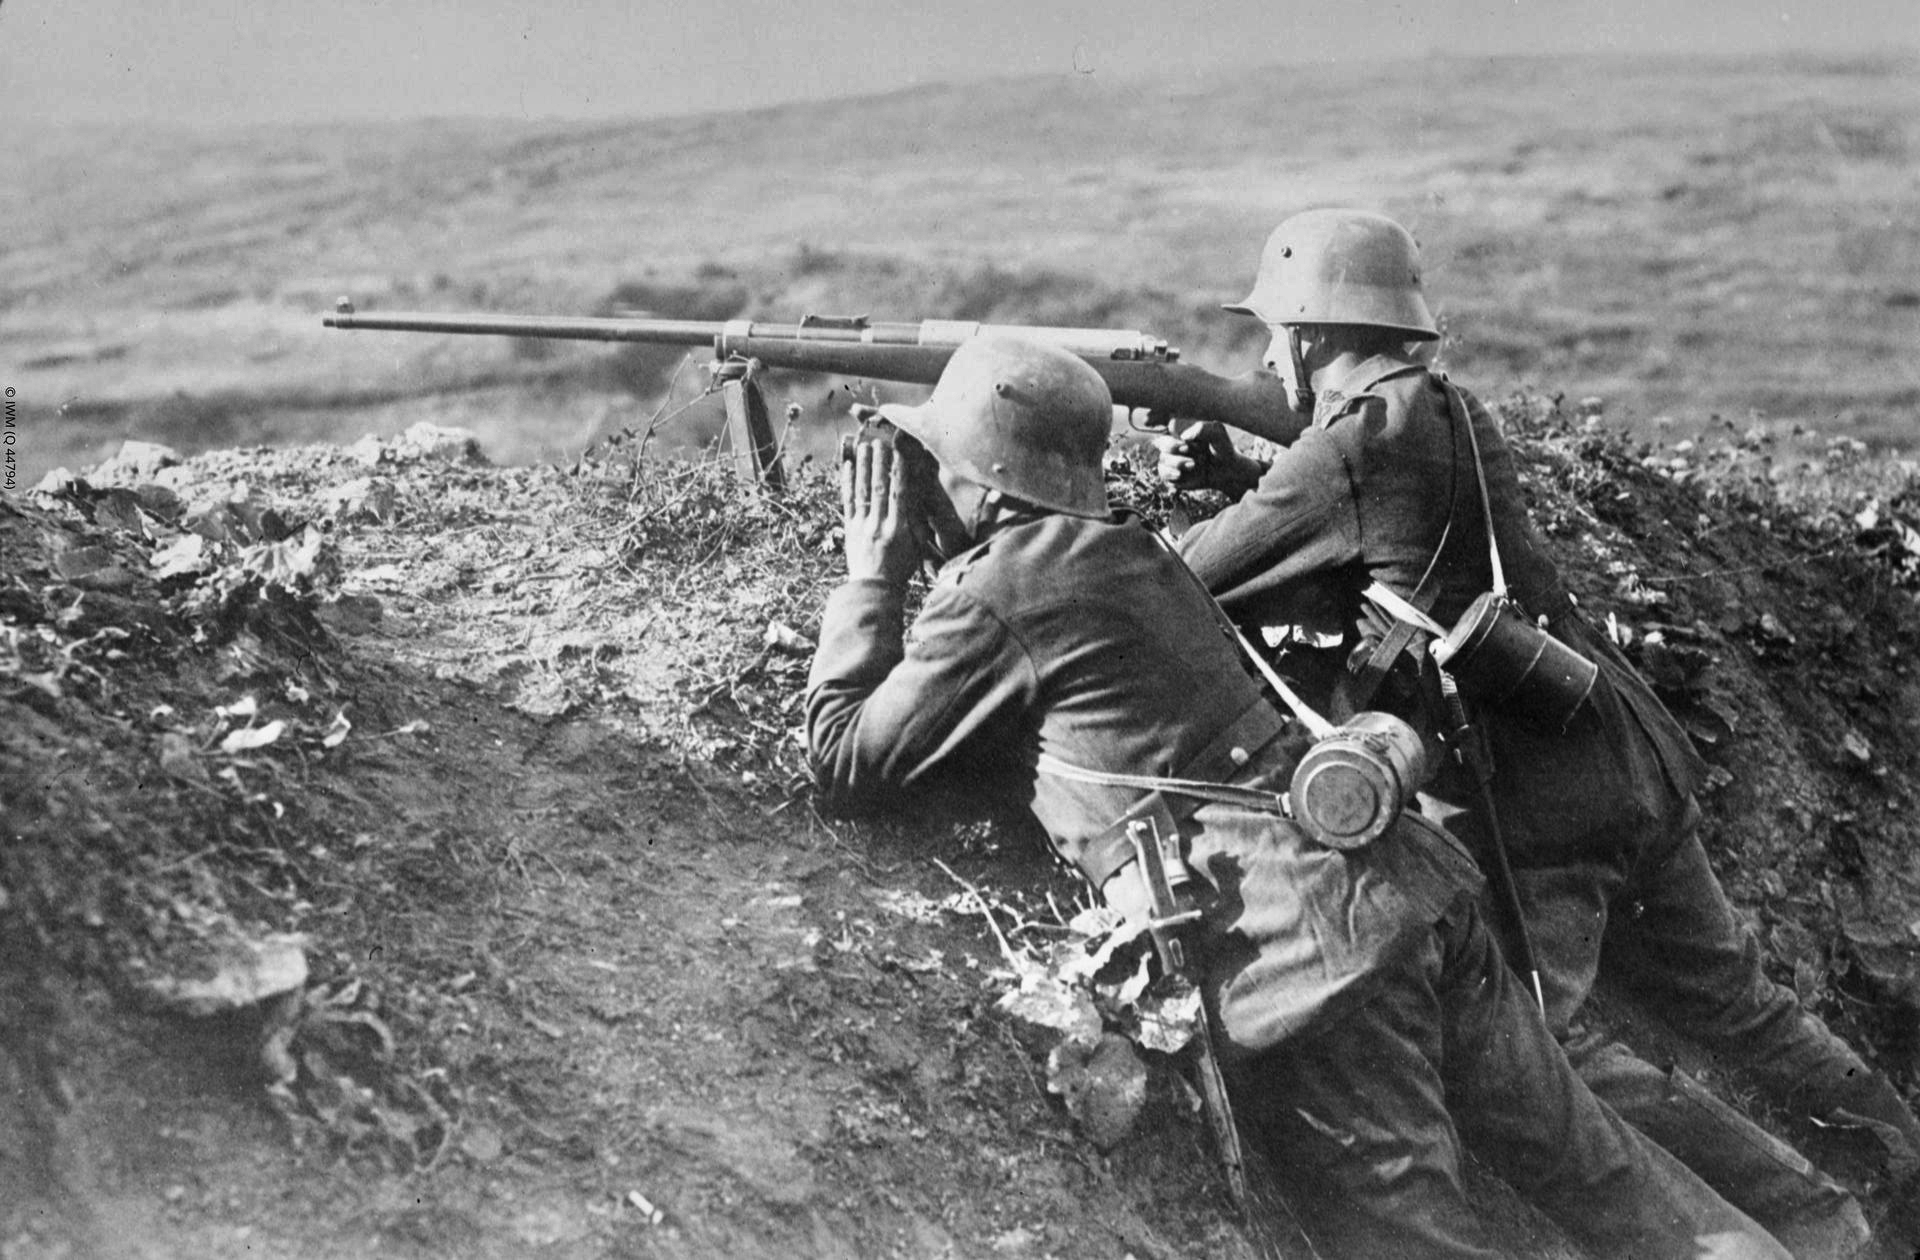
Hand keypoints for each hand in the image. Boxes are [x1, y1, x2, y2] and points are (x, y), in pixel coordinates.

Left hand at [840, 437, 919, 587]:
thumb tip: (917, 499)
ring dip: (862, 467)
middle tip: (879, 441)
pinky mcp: (849, 528)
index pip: (899, 494)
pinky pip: (847, 502)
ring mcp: (862, 526)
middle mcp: (879, 525)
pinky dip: (847, 483)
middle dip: (879, 463)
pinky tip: (846, 466)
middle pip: (878, 488)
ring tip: (864, 446)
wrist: (873, 589)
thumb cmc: (899, 569)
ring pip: (862, 491)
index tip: (899, 453)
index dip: (899, 472)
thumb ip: (914, 524)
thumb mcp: (914, 548)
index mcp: (898, 529)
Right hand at [1151, 421, 1260, 493]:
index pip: (1164, 432)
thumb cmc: (1221, 448)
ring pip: (1162, 463)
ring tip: (1194, 465)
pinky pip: (1164, 476)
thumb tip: (1184, 437)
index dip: (1170, 441)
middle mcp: (1172, 447)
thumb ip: (1203, 429)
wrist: (1227, 469)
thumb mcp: (1217, 434)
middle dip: (1173, 448)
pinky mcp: (1172, 476)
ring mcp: (1171, 462)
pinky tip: (1181, 474)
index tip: (1186, 445)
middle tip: (1188, 452)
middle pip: (1160, 445)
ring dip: (1177, 463)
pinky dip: (1173, 475)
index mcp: (1180, 434)